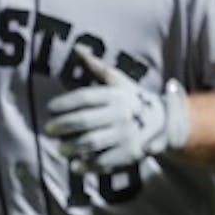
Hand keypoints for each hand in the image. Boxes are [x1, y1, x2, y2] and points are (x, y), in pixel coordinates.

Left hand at [44, 49, 188, 172]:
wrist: (165, 121)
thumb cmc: (133, 98)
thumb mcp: (118, 80)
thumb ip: (96, 66)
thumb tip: (77, 48)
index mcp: (116, 95)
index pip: (85, 98)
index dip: (64, 103)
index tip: (50, 108)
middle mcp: (120, 114)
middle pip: (85, 121)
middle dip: (63, 126)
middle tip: (48, 130)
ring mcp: (125, 135)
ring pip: (92, 142)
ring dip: (72, 147)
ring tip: (60, 149)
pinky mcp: (129, 153)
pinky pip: (105, 161)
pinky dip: (89, 165)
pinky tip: (75, 166)